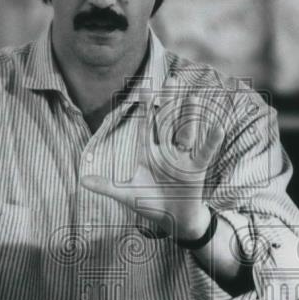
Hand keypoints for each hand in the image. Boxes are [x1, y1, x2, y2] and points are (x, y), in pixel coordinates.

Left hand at [80, 82, 223, 240]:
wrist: (172, 221)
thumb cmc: (150, 204)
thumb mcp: (126, 195)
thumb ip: (106, 187)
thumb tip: (82, 181)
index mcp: (149, 153)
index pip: (147, 125)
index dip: (146, 107)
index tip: (145, 86)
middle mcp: (167, 151)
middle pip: (169, 120)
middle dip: (170, 100)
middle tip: (172, 78)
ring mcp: (182, 158)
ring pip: (186, 131)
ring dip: (189, 114)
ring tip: (192, 95)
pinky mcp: (196, 169)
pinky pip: (204, 153)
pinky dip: (210, 142)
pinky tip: (217, 128)